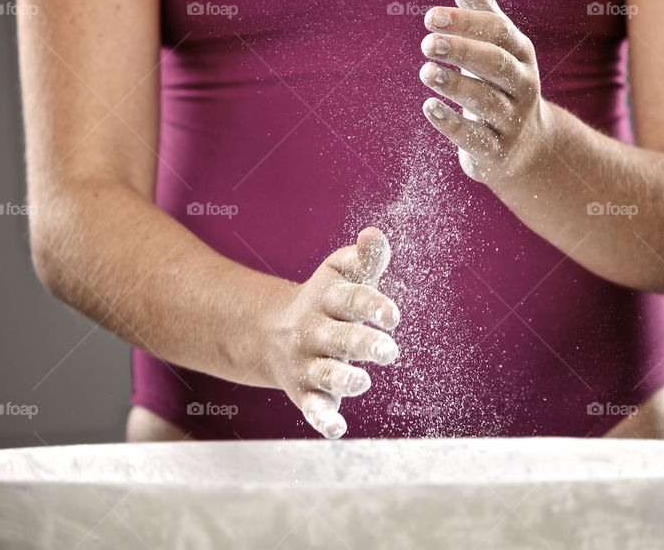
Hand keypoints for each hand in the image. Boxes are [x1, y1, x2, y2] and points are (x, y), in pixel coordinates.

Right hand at [265, 227, 399, 438]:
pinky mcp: (305, 393)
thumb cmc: (325, 301)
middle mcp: (315, 332)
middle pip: (339, 337)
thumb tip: (375, 234)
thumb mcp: (340, 275)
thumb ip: (364, 258)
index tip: (393, 315)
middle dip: (363, 343)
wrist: (270, 333)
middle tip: (389, 350)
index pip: (351, 299)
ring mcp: (307, 363)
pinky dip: (322, 419)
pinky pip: (313, 408)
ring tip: (362, 380)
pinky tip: (337, 429)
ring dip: (343, 378)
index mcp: (327, 300)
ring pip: (325, 374)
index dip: (372, 305)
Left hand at [420, 0, 550, 185]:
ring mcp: (511, 120)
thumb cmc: (501, 85)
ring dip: (454, 85)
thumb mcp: (496, 49)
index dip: (465, 22)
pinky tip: (429, 107)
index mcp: (520, 55)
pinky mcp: (496, 151)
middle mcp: (522, 86)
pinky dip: (451, 123)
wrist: (527, 147)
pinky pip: (474, 137)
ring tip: (426, 72)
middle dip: (462, 51)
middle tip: (427, 43)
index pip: (498, 31)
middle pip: (495, 64)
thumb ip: (479, 13)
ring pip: (485, 100)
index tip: (430, 17)